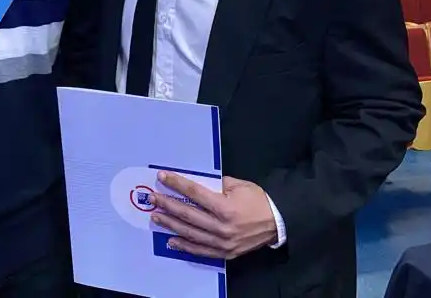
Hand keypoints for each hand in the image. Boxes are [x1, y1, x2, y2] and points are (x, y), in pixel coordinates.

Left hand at [149, 171, 277, 259]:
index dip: (177, 184)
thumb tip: (198, 183)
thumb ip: (217, 184)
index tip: (162, 177)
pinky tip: (171, 240)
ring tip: (156, 216)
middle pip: (188, 214)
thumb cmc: (258, 200)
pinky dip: (184, 245)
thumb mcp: (239, 185)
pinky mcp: (224, 253)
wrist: (277, 223)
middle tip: (152, 198)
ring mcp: (221, 242)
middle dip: (167, 204)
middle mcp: (221, 226)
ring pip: (190, 233)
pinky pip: (200, 250)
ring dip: (170, 224)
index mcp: (225, 207)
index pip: (194, 193)